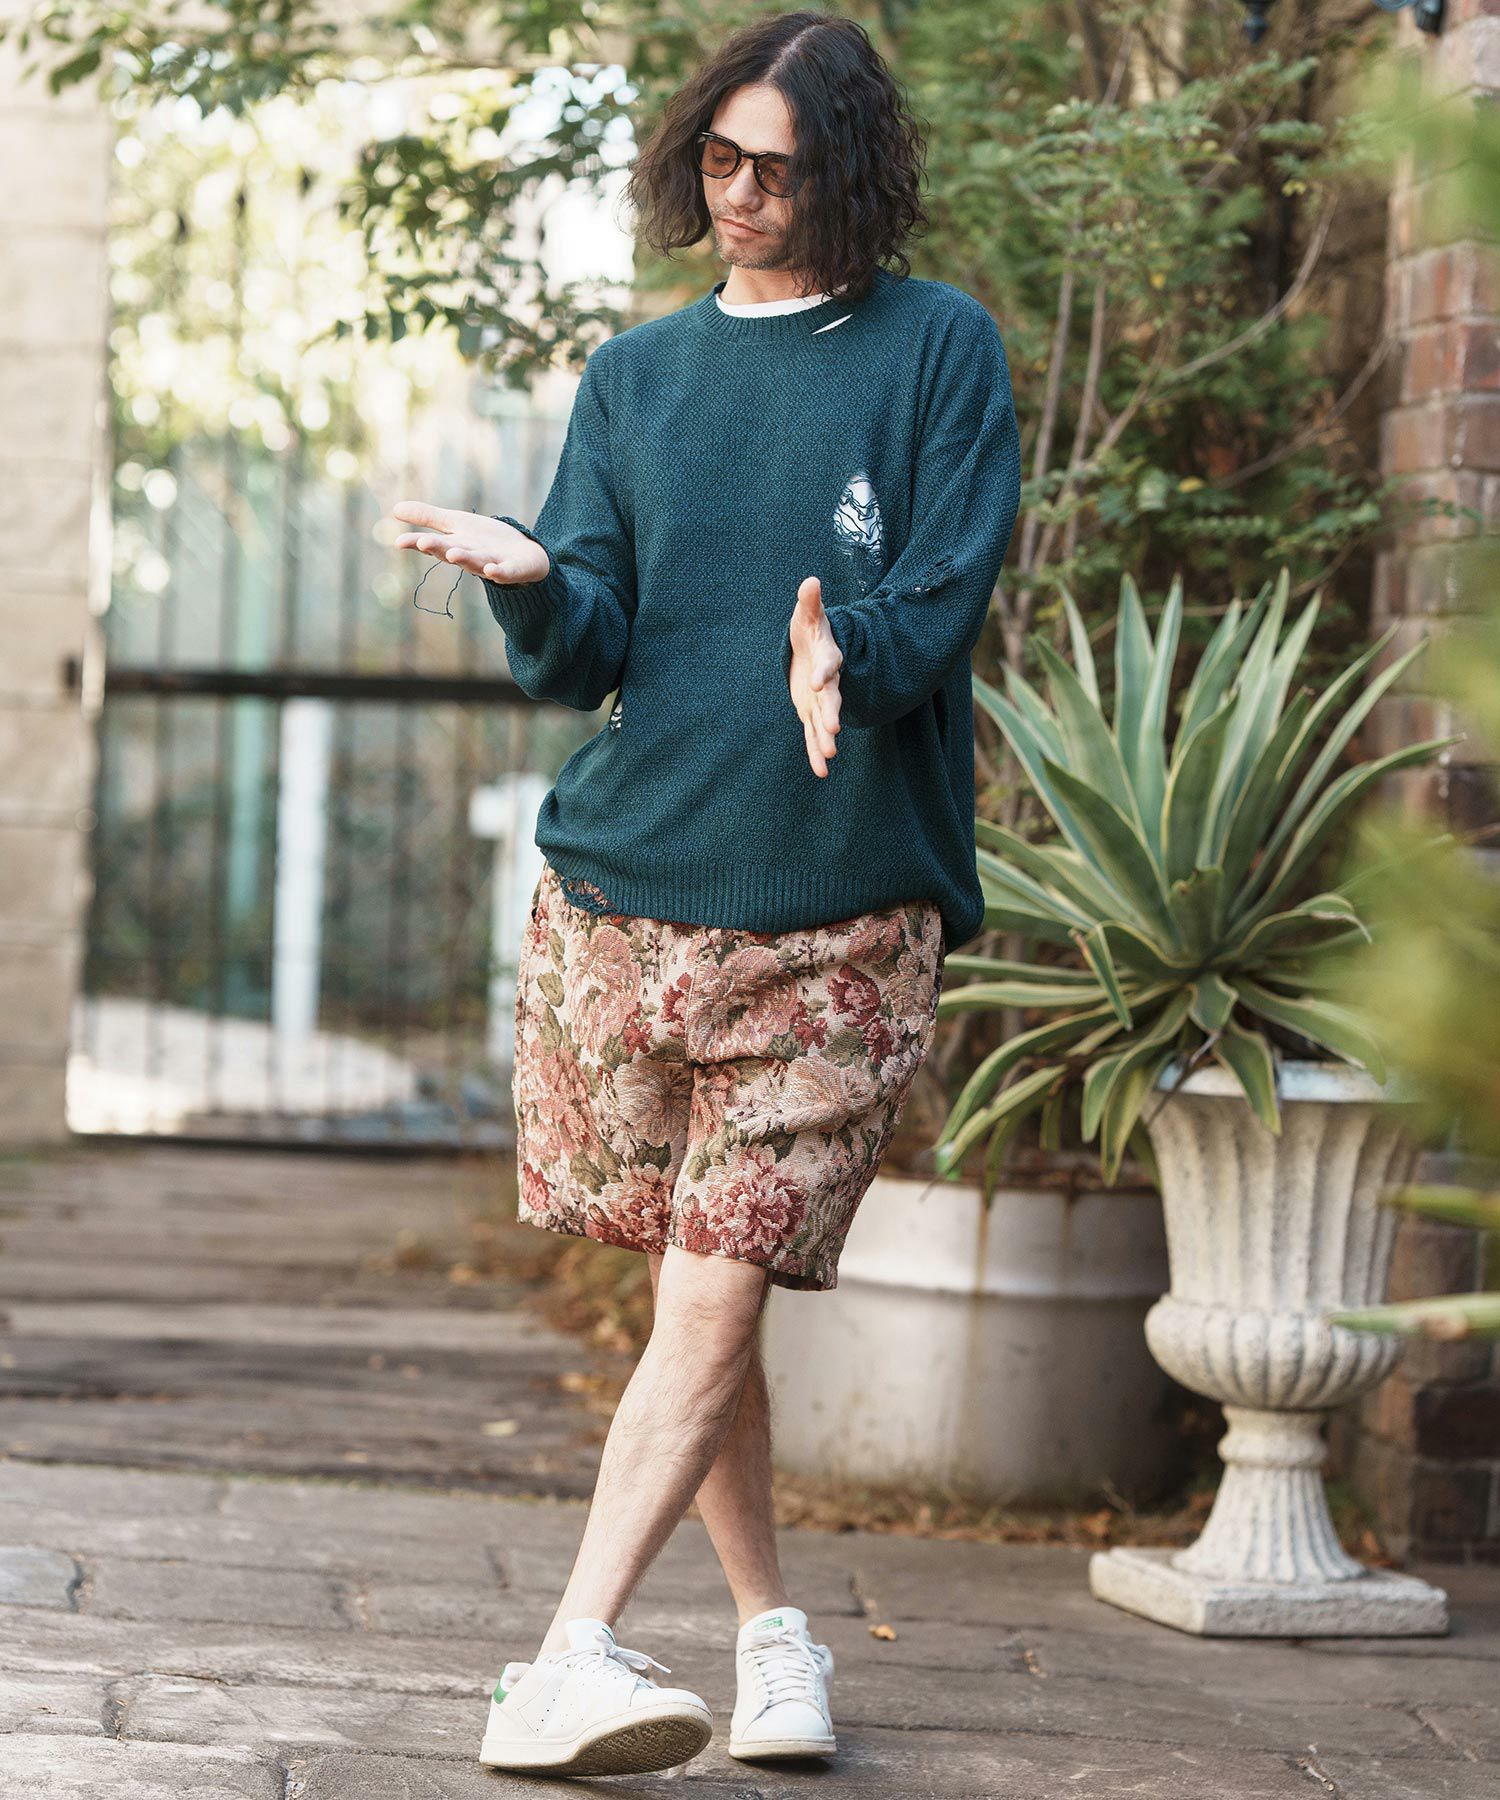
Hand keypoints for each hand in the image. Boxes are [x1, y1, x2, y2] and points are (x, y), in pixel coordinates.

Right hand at [389, 501, 549, 584]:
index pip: (432, 544)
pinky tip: (492, 570)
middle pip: (451, 552)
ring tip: (453, 554)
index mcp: (454, 545)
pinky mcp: (512, 570)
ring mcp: (490, 564)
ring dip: (464, 559)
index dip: (416, 543)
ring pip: (475, 563)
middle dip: (438, 548)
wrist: (523, 555)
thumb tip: (394, 509)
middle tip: (423, 543)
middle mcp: (470, 557)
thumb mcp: (456, 524)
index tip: (399, 541)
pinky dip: (499, 572)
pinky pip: (505, 573)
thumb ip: (428, 518)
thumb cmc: (485, 540)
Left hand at [788, 575, 842, 777]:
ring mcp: (821, 700)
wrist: (812, 649)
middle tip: (832, 728)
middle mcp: (828, 682)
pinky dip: (816, 752)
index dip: (824, 671)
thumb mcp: (808, 614)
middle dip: (830, 712)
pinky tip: (821, 772)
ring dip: (825, 739)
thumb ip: (810, 602)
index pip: (828, 664)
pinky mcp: (811, 713)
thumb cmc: (810, 629)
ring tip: (828, 757)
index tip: (819, 680)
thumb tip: (810, 582)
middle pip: (831, 698)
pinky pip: (813, 735)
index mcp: (828, 657)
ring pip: (823, 721)